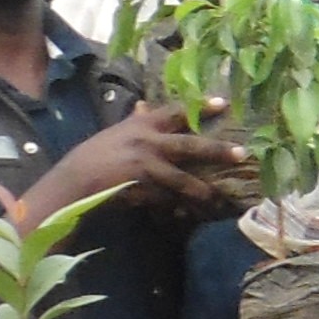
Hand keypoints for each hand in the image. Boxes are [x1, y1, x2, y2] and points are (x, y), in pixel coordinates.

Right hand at [27, 100, 257, 222]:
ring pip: (183, 180)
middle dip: (217, 150)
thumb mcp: (116, 132)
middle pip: (190, 145)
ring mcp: (146, 167)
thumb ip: (136, 120)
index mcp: (142, 124)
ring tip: (219, 198)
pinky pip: (167, 200)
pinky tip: (188, 215)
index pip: (176, 112)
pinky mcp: (143, 189)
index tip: (223, 103)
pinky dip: (178, 208)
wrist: (76, 179)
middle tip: (242, 153)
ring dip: (203, 190)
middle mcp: (147, 142)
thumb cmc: (96, 154)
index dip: (200, 107)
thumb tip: (144, 104)